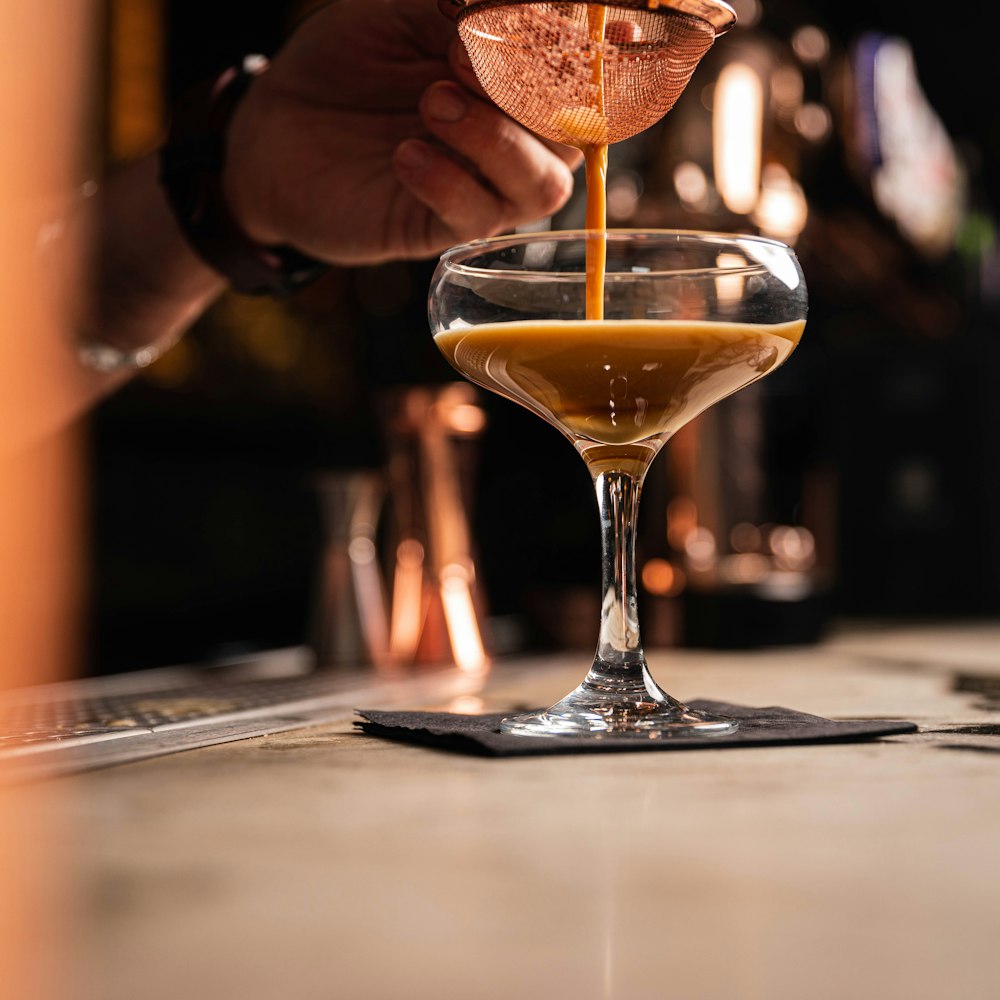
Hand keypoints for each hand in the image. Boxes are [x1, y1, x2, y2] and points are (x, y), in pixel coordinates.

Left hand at [224, 0, 580, 265]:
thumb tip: (529, 3)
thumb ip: (461, 5)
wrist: (271, 131)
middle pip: (579, 132)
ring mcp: (482, 186)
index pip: (584, 75)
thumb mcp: (396, 12)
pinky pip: (478, 217)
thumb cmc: (341, 64)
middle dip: (537, 92)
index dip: (605, 56)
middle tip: (464, 54)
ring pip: (544, 184)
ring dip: (497, 140)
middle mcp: (512, 134)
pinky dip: (448, 180)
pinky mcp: (443, 229)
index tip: (614, 26)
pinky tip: (404, 154)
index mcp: (513, 78)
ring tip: (431, 104)